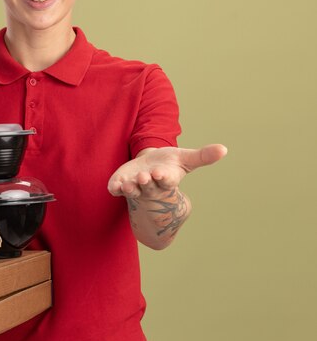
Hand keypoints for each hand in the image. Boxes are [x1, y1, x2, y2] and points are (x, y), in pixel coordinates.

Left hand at [108, 144, 227, 199]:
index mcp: (166, 179)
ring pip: (132, 191)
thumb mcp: (185, 159)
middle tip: (145, 177)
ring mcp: (135, 186)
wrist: (149, 168)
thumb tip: (224, 149)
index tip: (160, 173)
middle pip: (148, 187)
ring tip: (127, 184)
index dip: (163, 178)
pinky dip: (115, 188)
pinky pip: (116, 189)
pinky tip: (114, 186)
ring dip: (129, 189)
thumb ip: (203, 156)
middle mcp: (150, 185)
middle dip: (146, 183)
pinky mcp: (121, 184)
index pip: (166, 180)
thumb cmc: (169, 164)